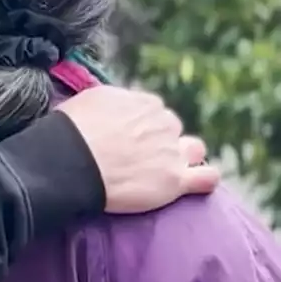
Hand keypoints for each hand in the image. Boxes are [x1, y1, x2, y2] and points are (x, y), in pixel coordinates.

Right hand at [56, 86, 219, 213]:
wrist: (74, 160)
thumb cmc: (73, 129)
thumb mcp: (91, 98)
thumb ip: (113, 100)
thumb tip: (115, 106)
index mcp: (145, 103)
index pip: (154, 110)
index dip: (141, 123)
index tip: (127, 135)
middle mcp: (164, 123)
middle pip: (173, 128)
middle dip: (161, 139)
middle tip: (138, 155)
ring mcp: (173, 152)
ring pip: (195, 149)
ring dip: (185, 156)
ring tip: (166, 169)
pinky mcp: (176, 180)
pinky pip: (207, 178)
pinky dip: (205, 179)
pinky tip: (195, 183)